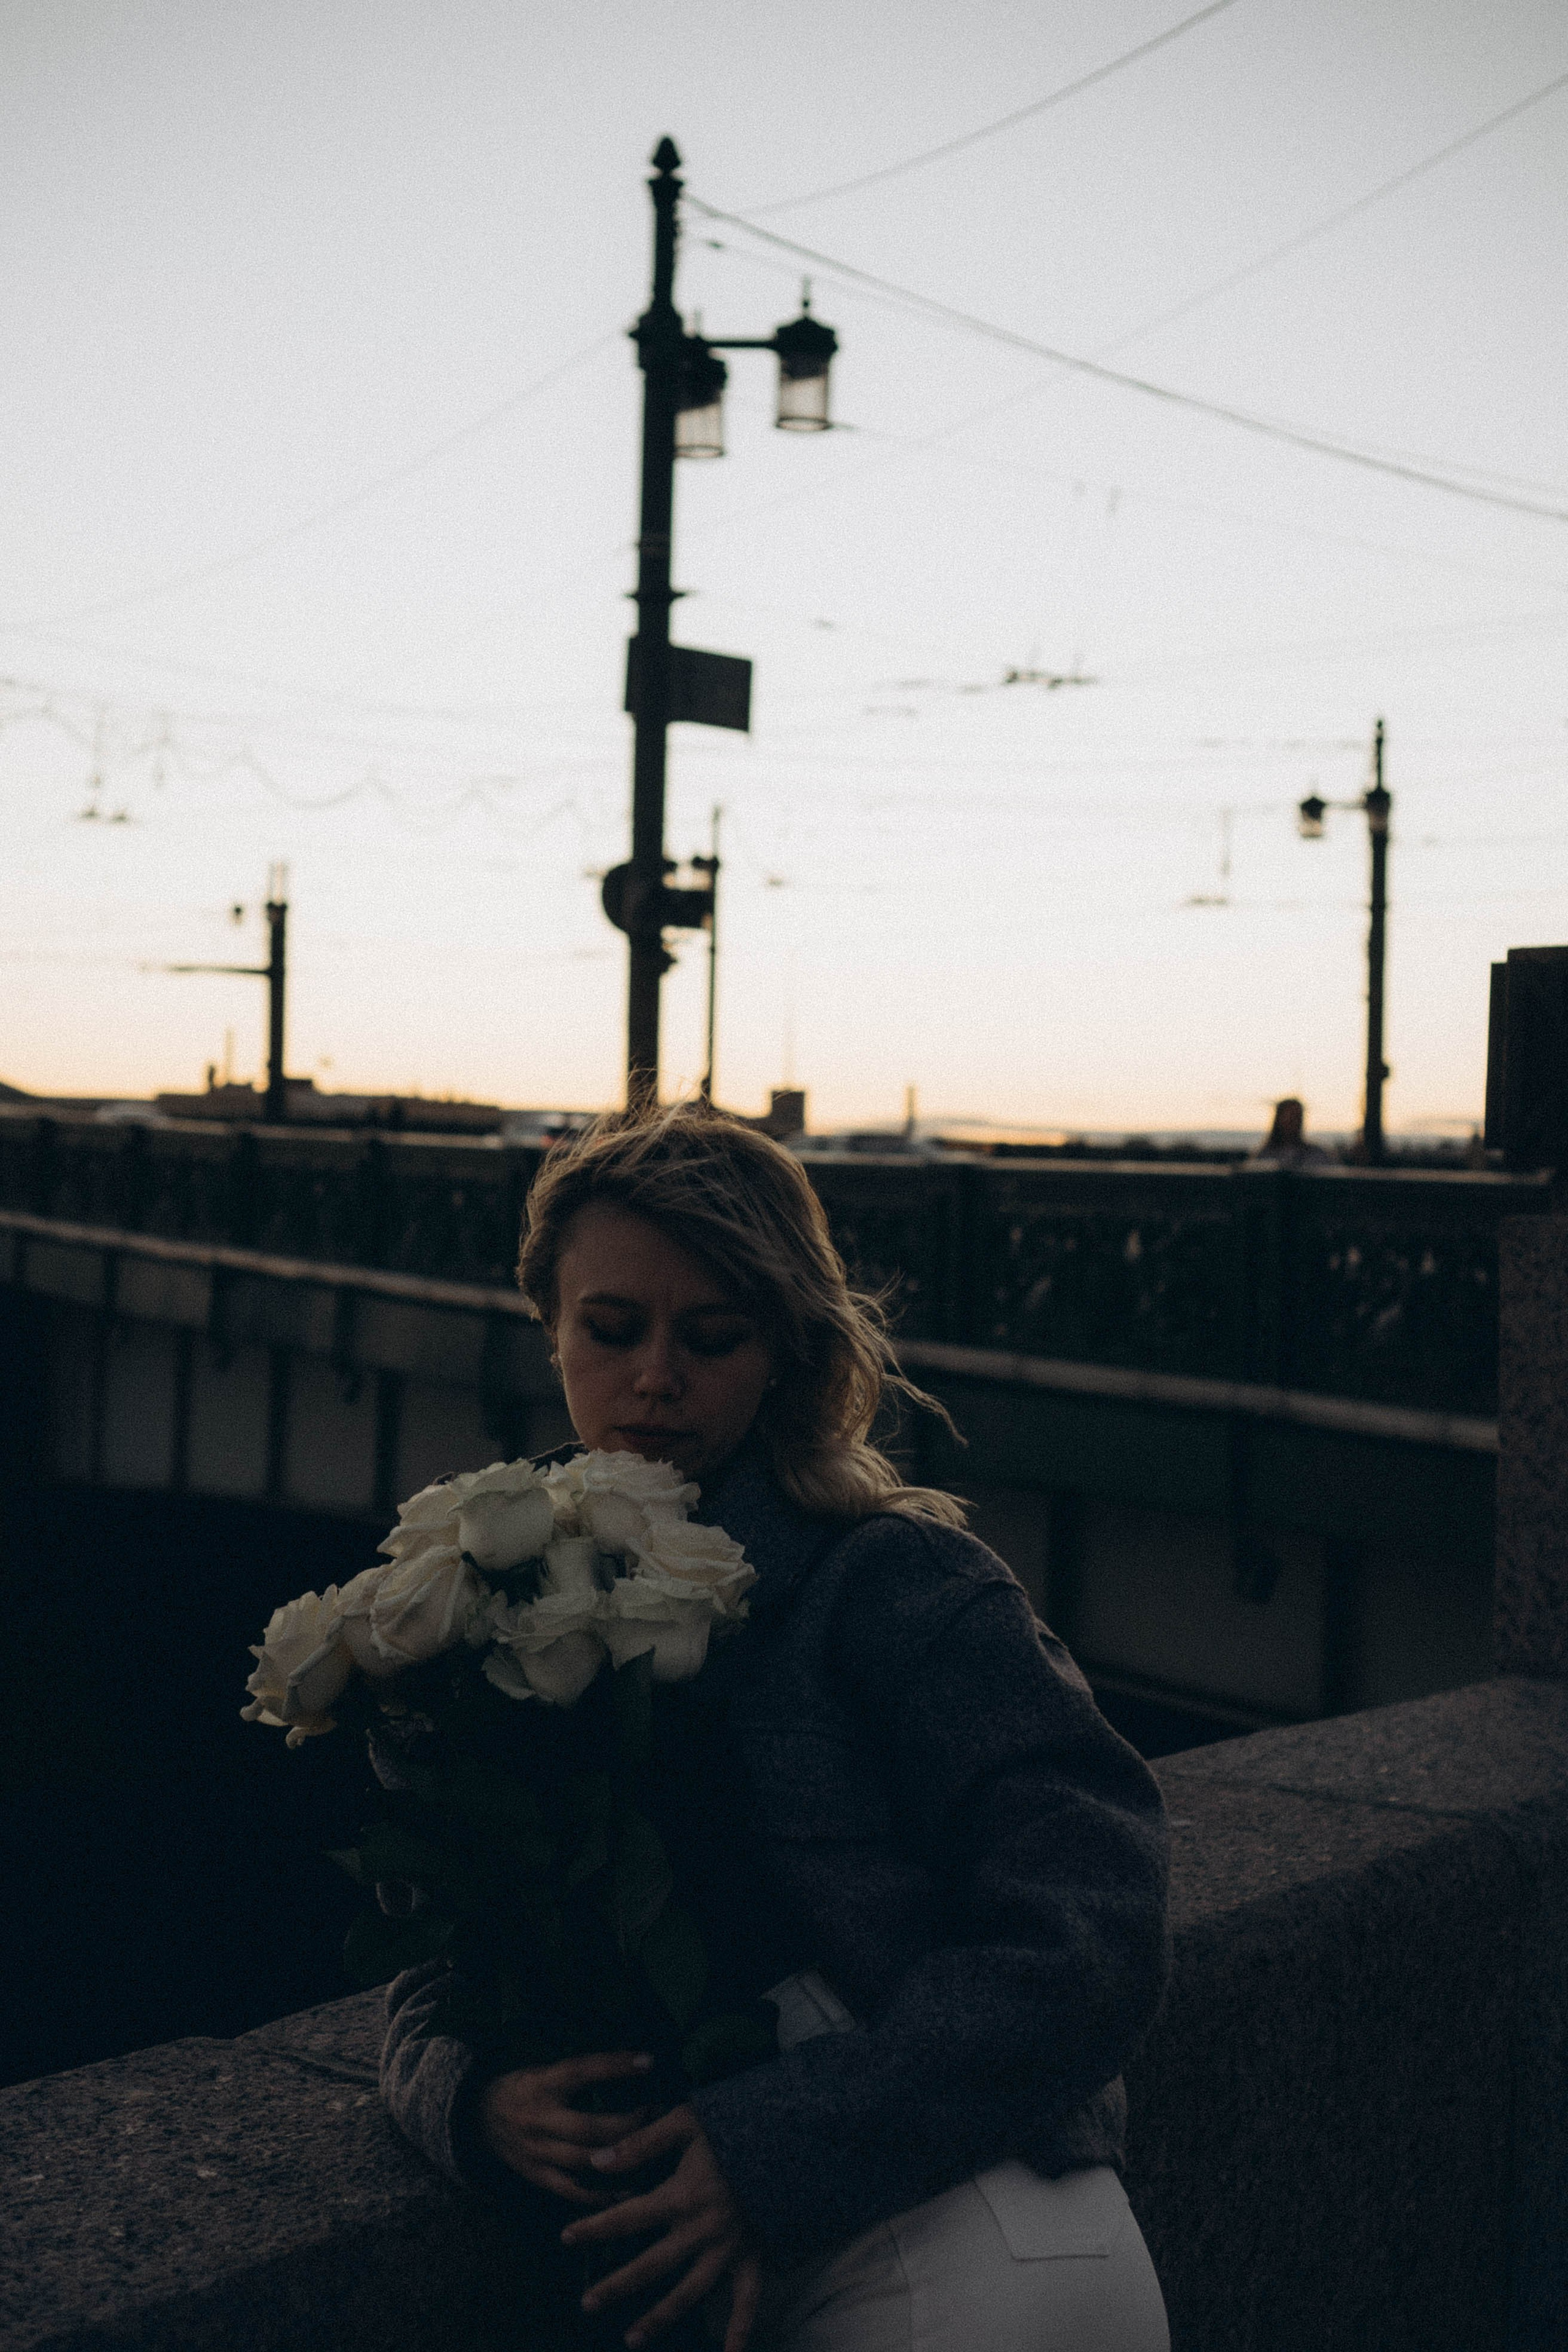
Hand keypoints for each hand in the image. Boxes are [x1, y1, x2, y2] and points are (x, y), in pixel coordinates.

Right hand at [479, 2050, 654, 2207]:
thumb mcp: (545, 2069)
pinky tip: (628, 2192)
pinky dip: (601, 2195)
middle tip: (660, 2115)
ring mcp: (538, 2152)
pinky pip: (573, 2191)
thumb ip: (580, 2073)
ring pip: (585, 2161)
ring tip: (653, 2153)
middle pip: (590, 2127)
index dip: (615, 2066)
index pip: (582, 2070)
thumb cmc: (525, 2087)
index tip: (650, 2062)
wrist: (479, 2118)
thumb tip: (632, 2065)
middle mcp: (540, 2119)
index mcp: (543, 2084)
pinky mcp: (538, 2177)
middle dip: (629, 2123)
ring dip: (621, 2159)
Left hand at [563, 2104, 761, 2351]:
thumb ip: (640, 2143)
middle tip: (586, 2303)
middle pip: (651, 2266)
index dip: (594, 2228)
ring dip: (659, 2317)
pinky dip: (740, 2330)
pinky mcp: (751, 2256)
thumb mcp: (685, 2123)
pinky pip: (747, 2300)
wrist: (785, 2137)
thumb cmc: (731, 2127)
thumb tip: (597, 2162)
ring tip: (631, 2339)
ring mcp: (727, 2249)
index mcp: (681, 2196)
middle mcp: (701, 2230)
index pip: (627, 2218)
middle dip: (616, 2286)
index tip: (565, 2238)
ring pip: (688, 2293)